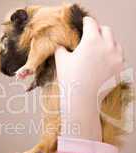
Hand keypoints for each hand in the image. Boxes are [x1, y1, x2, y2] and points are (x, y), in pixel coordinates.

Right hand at [55, 17, 123, 140]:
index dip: (85, 22)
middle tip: (89, 37)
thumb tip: (61, 44)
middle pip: (105, 30)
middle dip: (97, 31)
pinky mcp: (120, 68)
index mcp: (92, 40)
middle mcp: (107, 46)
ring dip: (107, 42)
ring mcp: (117, 57)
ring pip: (114, 42)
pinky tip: (102, 62)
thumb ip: (61, 48)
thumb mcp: (61, 60)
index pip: (91, 23)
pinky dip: (112, 56)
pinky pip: (118, 56)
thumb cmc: (70, 80)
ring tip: (97, 50)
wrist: (82, 100)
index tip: (83, 24)